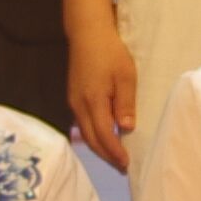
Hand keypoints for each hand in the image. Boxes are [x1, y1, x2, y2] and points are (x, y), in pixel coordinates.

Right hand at [69, 20, 138, 168]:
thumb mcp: (125, 76)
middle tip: (122, 167)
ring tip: (114, 157)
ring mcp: (73, 101)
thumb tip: (125, 129)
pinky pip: (82, 123)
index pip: (103, 135)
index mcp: (93, 102)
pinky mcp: (73, 97)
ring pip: (85, 132)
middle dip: (106, 155)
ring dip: (99, 147)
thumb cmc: (111, 52)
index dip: (115, 152)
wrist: (87, 33)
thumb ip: (125, 103)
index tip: (126, 164)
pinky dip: (93, 135)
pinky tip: (103, 137)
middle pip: (91, 139)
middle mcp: (79, 105)